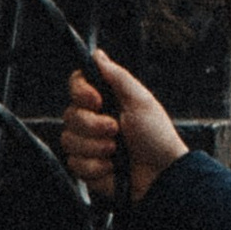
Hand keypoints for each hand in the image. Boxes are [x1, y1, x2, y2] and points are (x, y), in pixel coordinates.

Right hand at [60, 50, 189, 204]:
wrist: (162, 175)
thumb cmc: (156, 136)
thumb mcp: (140, 101)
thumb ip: (117, 76)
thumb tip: (97, 54)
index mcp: (105, 101)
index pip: (76, 85)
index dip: (80, 92)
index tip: (96, 101)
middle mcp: (92, 120)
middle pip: (69, 115)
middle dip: (93, 126)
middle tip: (117, 131)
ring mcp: (87, 144)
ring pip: (68, 140)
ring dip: (96, 147)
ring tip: (117, 152)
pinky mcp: (86, 167)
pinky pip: (74, 163)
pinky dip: (96, 167)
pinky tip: (112, 168)